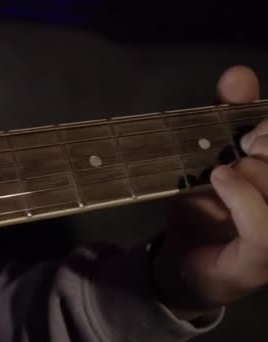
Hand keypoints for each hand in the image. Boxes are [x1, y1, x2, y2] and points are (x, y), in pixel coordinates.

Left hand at [153, 65, 267, 320]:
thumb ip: (229, 118)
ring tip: (223, 172)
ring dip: (254, 171)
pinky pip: (266, 229)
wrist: (179, 261)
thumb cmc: (206, 206)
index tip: (249, 134)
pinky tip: (220, 180)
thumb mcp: (214, 156)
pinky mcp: (261, 262)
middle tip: (239, 150)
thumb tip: (238, 74)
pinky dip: (244, 197)